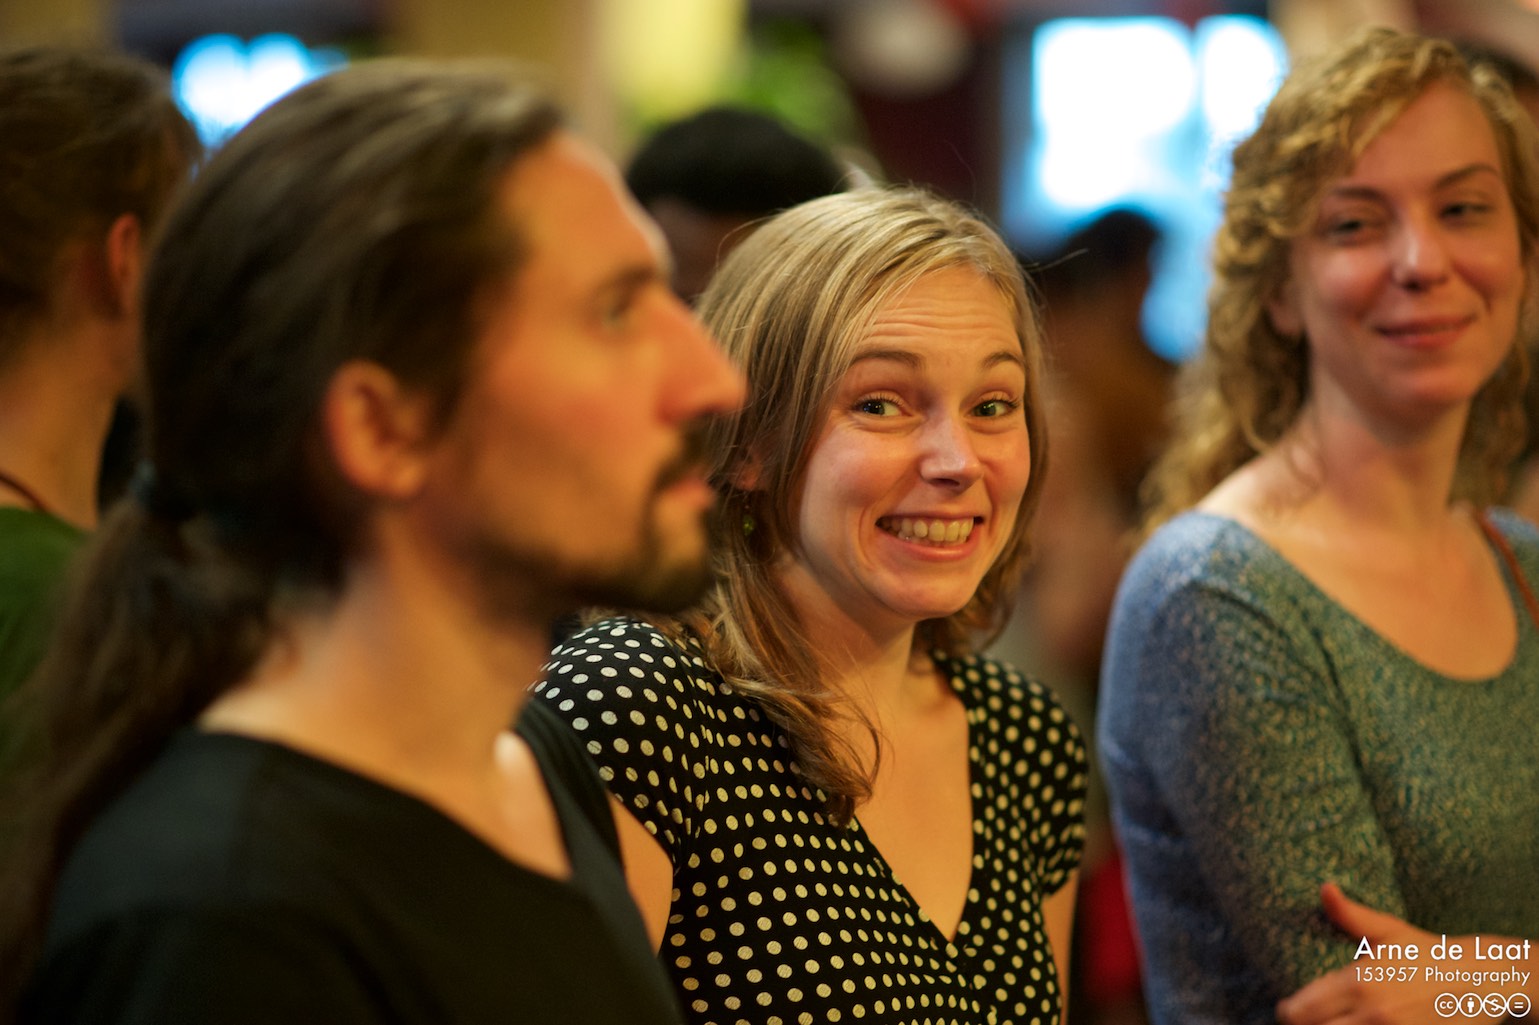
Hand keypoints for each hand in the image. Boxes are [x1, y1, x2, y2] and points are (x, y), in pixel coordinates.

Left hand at [1276, 884, 1443, 1024]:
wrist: (1483, 980)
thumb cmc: (1429, 953)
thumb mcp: (1389, 931)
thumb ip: (1351, 915)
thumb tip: (1324, 888)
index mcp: (1359, 983)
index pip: (1301, 1011)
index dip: (1288, 1012)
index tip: (1288, 1008)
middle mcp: (1373, 1015)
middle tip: (1309, 1018)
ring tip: (1330, 1023)